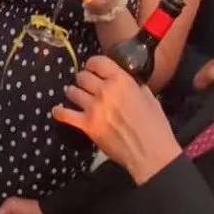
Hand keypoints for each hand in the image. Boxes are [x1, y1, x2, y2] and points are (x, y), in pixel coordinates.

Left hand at [55, 57, 182, 181]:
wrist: (150, 151)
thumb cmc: (154, 126)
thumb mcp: (149, 98)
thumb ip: (135, 86)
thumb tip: (128, 82)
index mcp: (122, 81)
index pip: (98, 62)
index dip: (92, 64)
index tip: (91, 68)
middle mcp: (105, 90)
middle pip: (82, 76)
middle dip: (83, 79)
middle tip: (85, 85)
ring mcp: (94, 107)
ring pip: (72, 91)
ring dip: (72, 93)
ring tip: (75, 96)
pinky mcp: (86, 125)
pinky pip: (64, 114)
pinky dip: (59, 112)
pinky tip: (58, 111)